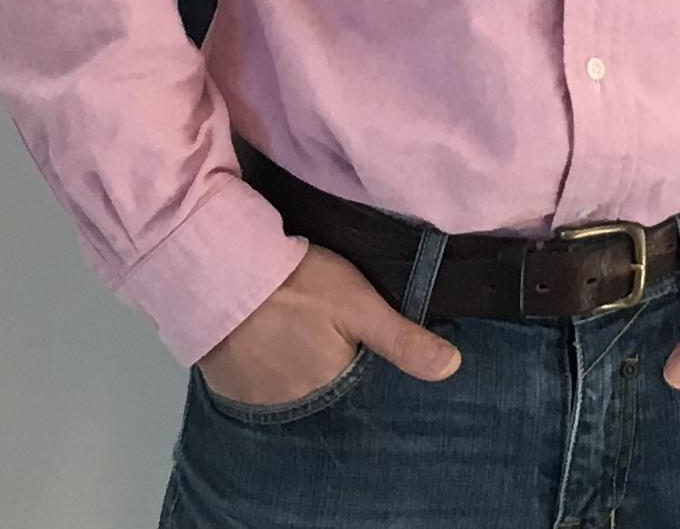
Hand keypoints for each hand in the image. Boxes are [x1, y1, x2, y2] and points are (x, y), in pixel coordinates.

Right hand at [196, 242, 461, 405]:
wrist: (227, 272)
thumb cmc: (300, 284)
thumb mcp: (359, 303)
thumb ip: (403, 339)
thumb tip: (453, 368)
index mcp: (333, 387)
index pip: (358, 390)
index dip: (360, 367)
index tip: (357, 347)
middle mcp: (298, 408)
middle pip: (324, 393)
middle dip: (329, 373)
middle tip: (323, 339)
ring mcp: (261, 404)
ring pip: (291, 393)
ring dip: (296, 376)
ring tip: (297, 343)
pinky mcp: (231, 391)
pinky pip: (257, 392)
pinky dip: (265, 378)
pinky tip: (269, 351)